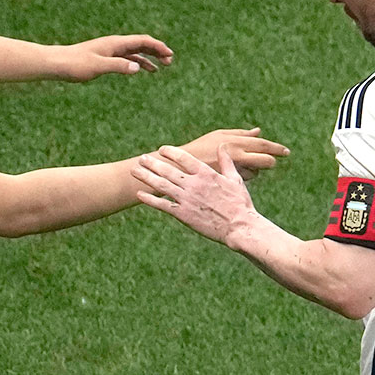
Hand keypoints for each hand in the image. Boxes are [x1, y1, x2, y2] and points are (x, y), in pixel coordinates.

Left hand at [55, 34, 174, 80]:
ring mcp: (110, 51)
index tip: (169, 55)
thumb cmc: (75, 64)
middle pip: (141, 44)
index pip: (141, 41)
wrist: (57, 63)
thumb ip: (118, 66)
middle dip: (157, 50)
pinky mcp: (105, 58)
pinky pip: (126, 58)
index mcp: (115, 43)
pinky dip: (138, 62)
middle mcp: (114, 44)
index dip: (157, 47)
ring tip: (162, 66)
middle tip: (170, 61)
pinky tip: (143, 70)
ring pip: (135, 51)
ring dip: (149, 57)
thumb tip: (138, 68)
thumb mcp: (97, 67)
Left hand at [133, 143, 262, 244]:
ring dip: (146, 177)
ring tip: (134, 170)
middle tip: (142, 158)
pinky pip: (163, 205)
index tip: (163, 149)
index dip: (171, 152)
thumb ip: (226, 162)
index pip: (184, 158)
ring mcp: (187, 199)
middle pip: (168, 170)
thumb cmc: (240, 204)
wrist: (239, 227)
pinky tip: (139, 194)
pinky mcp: (183, 214)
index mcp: (206, 173)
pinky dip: (150, 199)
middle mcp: (194, 184)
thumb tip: (222, 147)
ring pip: (161, 185)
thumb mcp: (235, 179)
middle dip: (153, 163)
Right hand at [178, 127, 288, 178]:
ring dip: (254, 170)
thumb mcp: (219, 136)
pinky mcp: (228, 183)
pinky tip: (233, 176)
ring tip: (241, 167)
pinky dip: (242, 178)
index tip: (287, 151)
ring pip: (255, 173)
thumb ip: (240, 134)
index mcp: (235, 142)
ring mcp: (233, 171)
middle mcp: (236, 156)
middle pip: (265, 161)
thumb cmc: (199, 149)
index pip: (262, 144)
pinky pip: (242, 181)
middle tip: (272, 161)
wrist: (180, 168)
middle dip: (270, 161)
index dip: (276, 148)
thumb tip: (258, 131)